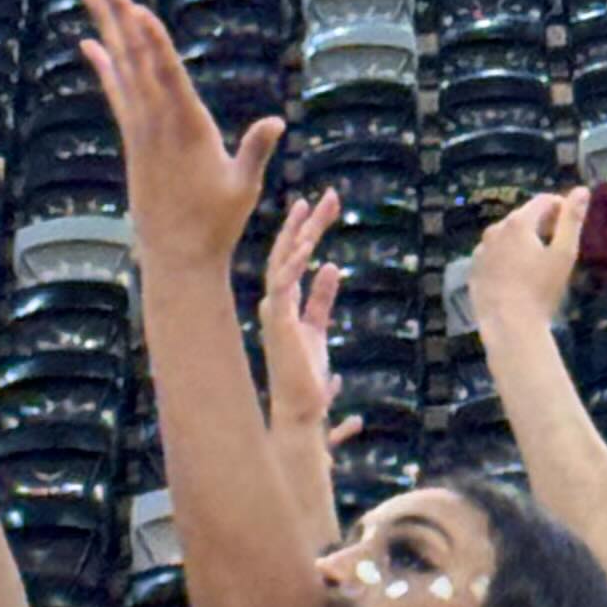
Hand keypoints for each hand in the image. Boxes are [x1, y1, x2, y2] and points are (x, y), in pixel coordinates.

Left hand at [78, 0, 283, 276]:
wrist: (178, 256)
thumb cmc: (217, 224)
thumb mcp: (244, 187)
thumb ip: (256, 150)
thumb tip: (276, 122)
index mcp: (188, 129)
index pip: (167, 77)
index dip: (153, 42)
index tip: (137, 10)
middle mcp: (158, 124)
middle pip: (136, 60)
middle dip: (118, 17)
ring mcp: (142, 130)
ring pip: (122, 68)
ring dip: (106, 27)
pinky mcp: (134, 141)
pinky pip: (117, 93)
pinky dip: (105, 67)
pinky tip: (92, 44)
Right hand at [259, 190, 351, 437]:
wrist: (299, 410)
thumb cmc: (306, 375)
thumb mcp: (319, 327)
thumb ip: (322, 298)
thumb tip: (331, 268)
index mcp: (284, 302)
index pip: (293, 257)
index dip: (306, 231)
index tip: (320, 206)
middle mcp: (275, 302)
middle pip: (289, 252)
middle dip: (308, 223)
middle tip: (329, 196)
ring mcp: (274, 311)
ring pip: (284, 263)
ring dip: (301, 235)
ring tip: (316, 208)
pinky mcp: (279, 323)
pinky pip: (284, 286)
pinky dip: (293, 264)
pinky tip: (306, 245)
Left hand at [468, 188, 589, 339]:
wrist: (509, 326)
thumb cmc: (541, 291)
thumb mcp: (564, 254)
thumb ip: (572, 220)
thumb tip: (582, 190)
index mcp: (518, 223)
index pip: (543, 201)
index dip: (560, 207)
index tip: (570, 221)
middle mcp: (495, 230)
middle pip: (523, 218)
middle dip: (541, 224)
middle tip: (557, 243)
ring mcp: (480, 251)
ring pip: (505, 237)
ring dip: (521, 241)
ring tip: (536, 262)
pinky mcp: (473, 270)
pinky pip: (492, 256)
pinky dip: (505, 258)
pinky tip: (515, 277)